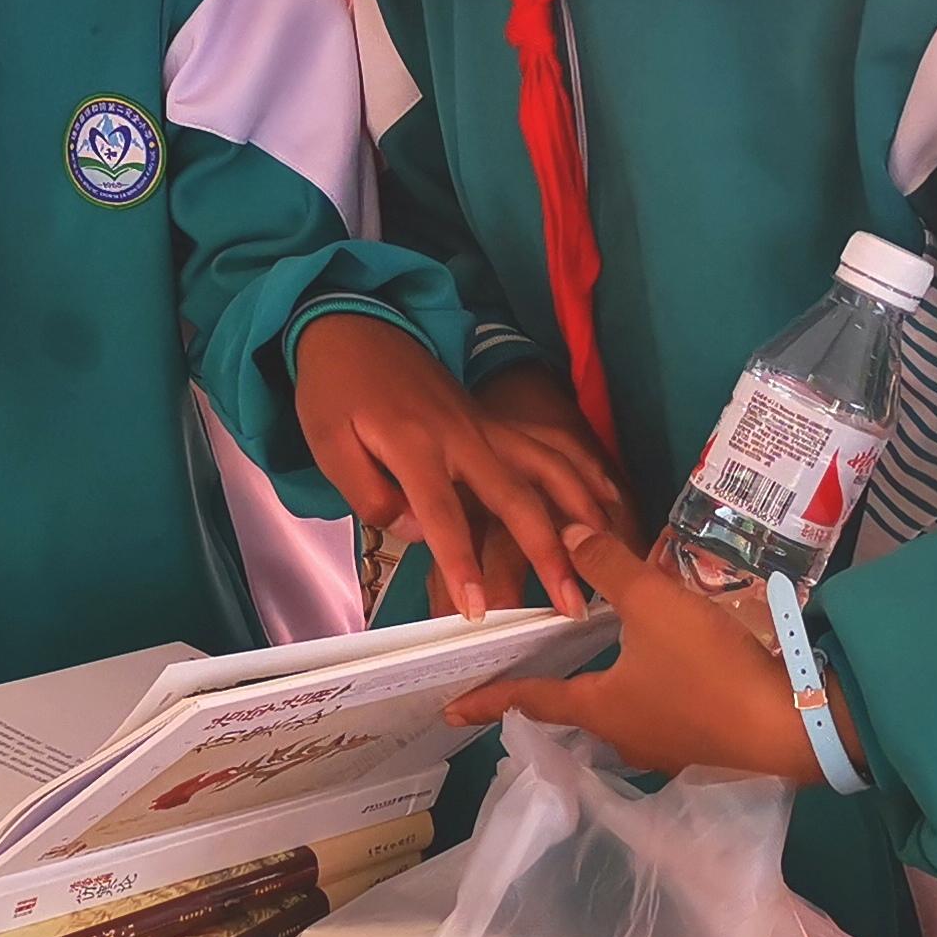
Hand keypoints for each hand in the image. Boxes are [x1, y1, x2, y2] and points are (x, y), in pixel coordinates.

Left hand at [293, 312, 609, 618]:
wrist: (355, 327)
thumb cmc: (336, 390)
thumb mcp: (328, 444)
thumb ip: (370, 493)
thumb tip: (419, 530)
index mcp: (413, 443)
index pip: (442, 514)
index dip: (461, 564)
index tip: (478, 609)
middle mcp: (461, 436)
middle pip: (516, 496)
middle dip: (547, 552)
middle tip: (571, 603)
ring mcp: (484, 427)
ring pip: (546, 467)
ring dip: (580, 511)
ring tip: (608, 555)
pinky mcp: (493, 424)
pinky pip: (548, 448)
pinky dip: (583, 472)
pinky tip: (607, 498)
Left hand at [449, 524, 833, 782]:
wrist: (793, 723)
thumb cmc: (708, 667)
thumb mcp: (653, 603)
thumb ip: (607, 566)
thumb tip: (567, 532)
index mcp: (599, 709)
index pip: (530, 700)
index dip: (491, 697)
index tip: (453, 707)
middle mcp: (624, 738)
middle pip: (574, 714)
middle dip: (551, 695)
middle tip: (529, 675)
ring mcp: (666, 750)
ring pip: (620, 718)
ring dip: (604, 693)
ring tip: (597, 665)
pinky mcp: (704, 747)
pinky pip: (660, 718)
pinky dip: (647, 694)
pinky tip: (662, 673)